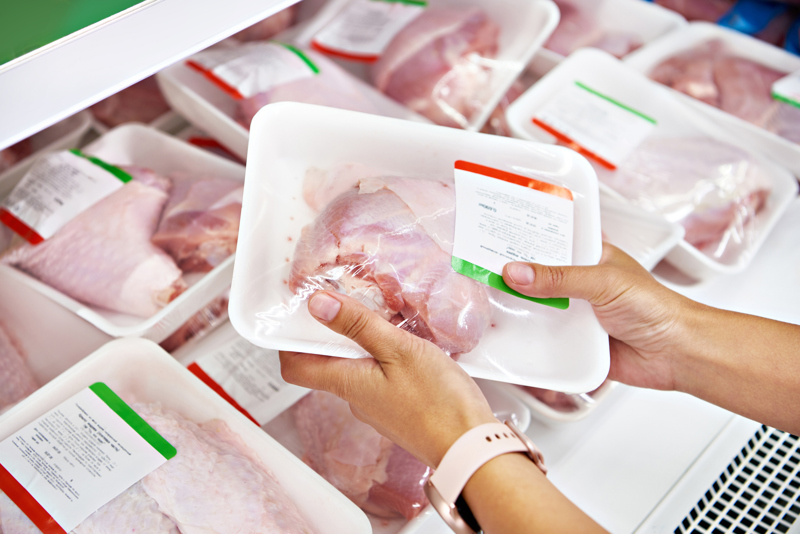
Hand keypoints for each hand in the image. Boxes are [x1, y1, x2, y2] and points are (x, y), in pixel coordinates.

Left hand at [279, 291, 497, 467]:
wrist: (471, 446)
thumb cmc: (439, 401)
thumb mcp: (398, 349)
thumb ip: (357, 326)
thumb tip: (317, 305)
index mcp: (347, 383)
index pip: (294, 366)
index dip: (288, 339)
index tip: (298, 312)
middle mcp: (355, 399)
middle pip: (325, 363)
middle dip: (332, 332)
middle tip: (349, 302)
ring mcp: (376, 407)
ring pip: (355, 368)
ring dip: (362, 343)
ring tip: (385, 318)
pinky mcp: (397, 410)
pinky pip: (378, 378)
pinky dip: (383, 357)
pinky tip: (406, 345)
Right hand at [502, 243, 695, 390]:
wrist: (675, 354)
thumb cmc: (656, 308)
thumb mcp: (603, 282)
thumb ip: (559, 277)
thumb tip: (517, 272)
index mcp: (588, 257)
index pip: (549, 242)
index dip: (522, 240)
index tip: (492, 238)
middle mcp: (577, 284)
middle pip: (535, 277)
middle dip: (511, 277)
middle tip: (478, 271)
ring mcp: (573, 313)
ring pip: (534, 309)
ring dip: (515, 309)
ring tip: (483, 303)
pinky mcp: (571, 342)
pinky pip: (541, 339)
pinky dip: (526, 339)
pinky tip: (505, 336)